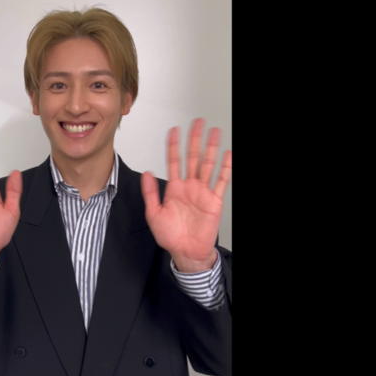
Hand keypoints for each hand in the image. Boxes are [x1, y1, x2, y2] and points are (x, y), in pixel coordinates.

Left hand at [142, 118, 230, 272]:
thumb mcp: (153, 214)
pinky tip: (228, 155)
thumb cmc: (171, 237)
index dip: (173, 145)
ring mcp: (203, 192)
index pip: (174, 161)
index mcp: (174, 189)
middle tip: (197, 123)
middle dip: (195, 140)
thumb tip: (147, 173)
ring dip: (211, 148)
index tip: (174, 130)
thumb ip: (150, 193)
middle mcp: (189, 187)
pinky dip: (226, 168)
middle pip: (193, 157)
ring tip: (214, 132)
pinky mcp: (214, 201)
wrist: (186, 252)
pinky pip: (221, 181)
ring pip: (208, 165)